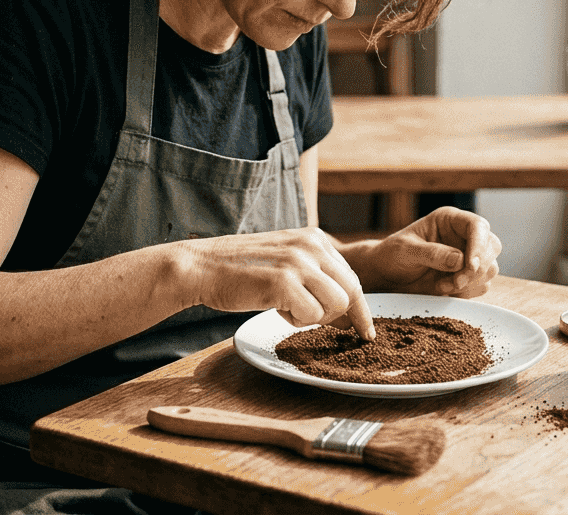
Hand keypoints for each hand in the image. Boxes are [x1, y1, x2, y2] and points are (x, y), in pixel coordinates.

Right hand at [183, 227, 375, 339]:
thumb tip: (348, 314)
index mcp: (314, 238)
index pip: (351, 276)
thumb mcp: (285, 263)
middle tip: (326, 326)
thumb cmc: (240, 270)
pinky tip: (276, 308)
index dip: (360, 307)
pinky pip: (313, 315)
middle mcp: (311, 245)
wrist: (201, 267)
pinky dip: (296, 321)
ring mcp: (299, 262)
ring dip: (315, 317)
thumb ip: (316, 279)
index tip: (366, 330)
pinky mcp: (285, 282)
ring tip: (288, 310)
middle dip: (342, 316)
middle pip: (351, 290)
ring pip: (337, 304)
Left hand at [356, 207, 500, 297]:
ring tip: (442, 286)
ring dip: (470, 282)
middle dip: (477, 268)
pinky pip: (481, 286)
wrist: (387, 276)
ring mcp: (468, 256)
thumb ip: (432, 254)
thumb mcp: (406, 250)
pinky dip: (466, 292)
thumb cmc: (392, 255)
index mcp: (450, 221)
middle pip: (491, 247)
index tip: (470, 265)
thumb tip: (460, 260)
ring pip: (490, 269)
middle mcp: (463, 236)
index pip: (478, 226)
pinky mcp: (468, 276)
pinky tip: (444, 290)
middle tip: (454, 282)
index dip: (479, 245)